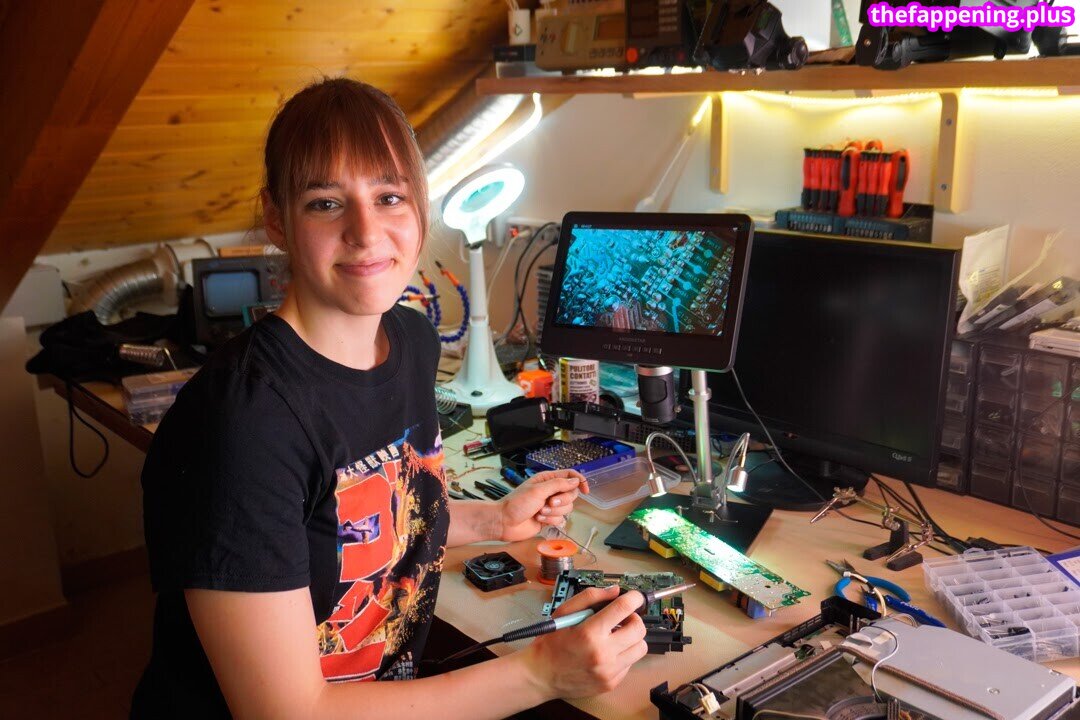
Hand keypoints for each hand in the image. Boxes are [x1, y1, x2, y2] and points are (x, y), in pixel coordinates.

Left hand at [497, 469, 588, 542]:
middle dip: (562, 500)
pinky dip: (550, 520)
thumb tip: (575, 481)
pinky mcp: (548, 518)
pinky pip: (560, 519)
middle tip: (549, 502)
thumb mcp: (538, 490)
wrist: (504, 522)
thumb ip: (558, 485)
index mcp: (547, 479)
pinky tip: (539, 519)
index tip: (586, 490)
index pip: (570, 476)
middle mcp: (550, 491)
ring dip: (554, 512)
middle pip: (571, 494)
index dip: (580, 481)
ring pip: (567, 508)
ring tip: (540, 512)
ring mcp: (550, 505)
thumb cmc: (517, 503)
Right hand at [520, 585, 648, 699]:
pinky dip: (623, 654)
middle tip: (623, 618)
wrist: (541, 676)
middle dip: (634, 619)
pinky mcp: (611, 683)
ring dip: (632, 638)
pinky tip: (608, 652)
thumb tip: (615, 591)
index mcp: (589, 633)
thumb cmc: (550, 643)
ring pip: (640, 648)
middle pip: (639, 629)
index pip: (623, 608)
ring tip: (617, 636)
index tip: (635, 597)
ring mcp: (608, 671)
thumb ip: (590, 597)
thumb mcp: (564, 612)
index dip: (634, 598)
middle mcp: (602, 654)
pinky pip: (630, 664)